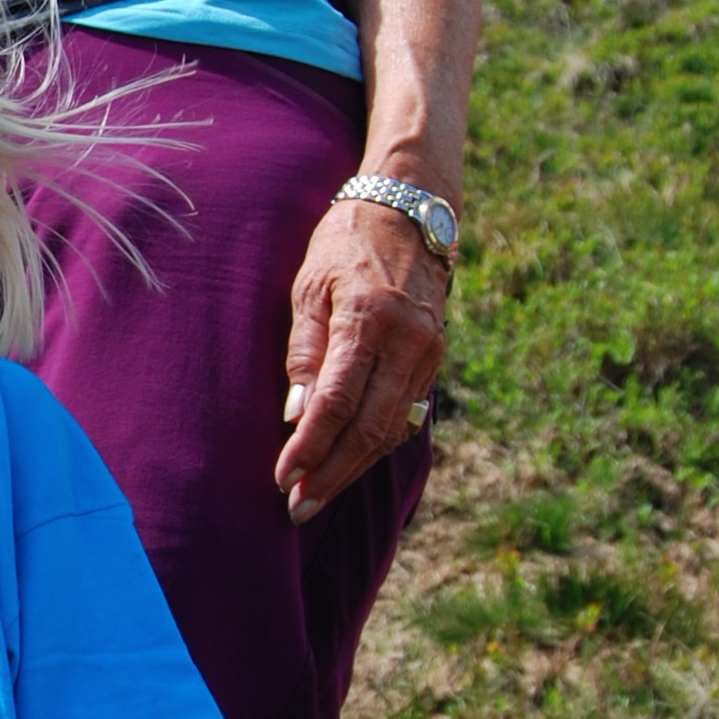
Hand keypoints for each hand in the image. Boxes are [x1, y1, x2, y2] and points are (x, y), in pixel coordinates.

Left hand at [276, 197, 447, 523]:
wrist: (410, 210)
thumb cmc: (346, 244)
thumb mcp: (309, 286)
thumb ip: (303, 351)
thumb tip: (296, 416)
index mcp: (370, 319)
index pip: (338, 402)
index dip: (311, 447)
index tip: (283, 478)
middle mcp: (408, 341)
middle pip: (371, 428)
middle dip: (332, 473)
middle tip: (298, 508)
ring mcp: (428, 351)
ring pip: (392, 428)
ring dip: (354, 468)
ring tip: (317, 495)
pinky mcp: (435, 358)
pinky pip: (406, 414)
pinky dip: (377, 444)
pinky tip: (349, 464)